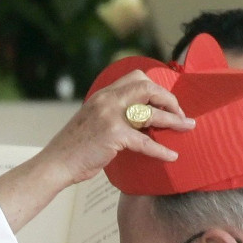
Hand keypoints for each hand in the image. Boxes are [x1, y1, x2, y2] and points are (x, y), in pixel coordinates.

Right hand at [0, 70, 193, 233]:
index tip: (165, 101)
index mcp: (102, 95)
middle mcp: (107, 100)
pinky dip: (161, 149)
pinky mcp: (113, 135)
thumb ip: (112, 116)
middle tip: (180, 113)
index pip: (136, 78)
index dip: (156, 87)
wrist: (55, 164)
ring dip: (174, 120)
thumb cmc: (73, 149)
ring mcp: (110, 116)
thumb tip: (138, 123)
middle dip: (169, 99)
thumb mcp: (92, 123)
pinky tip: (171, 155)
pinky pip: (145, 141)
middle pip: (148, 87)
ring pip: (151, 113)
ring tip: (187, 127)